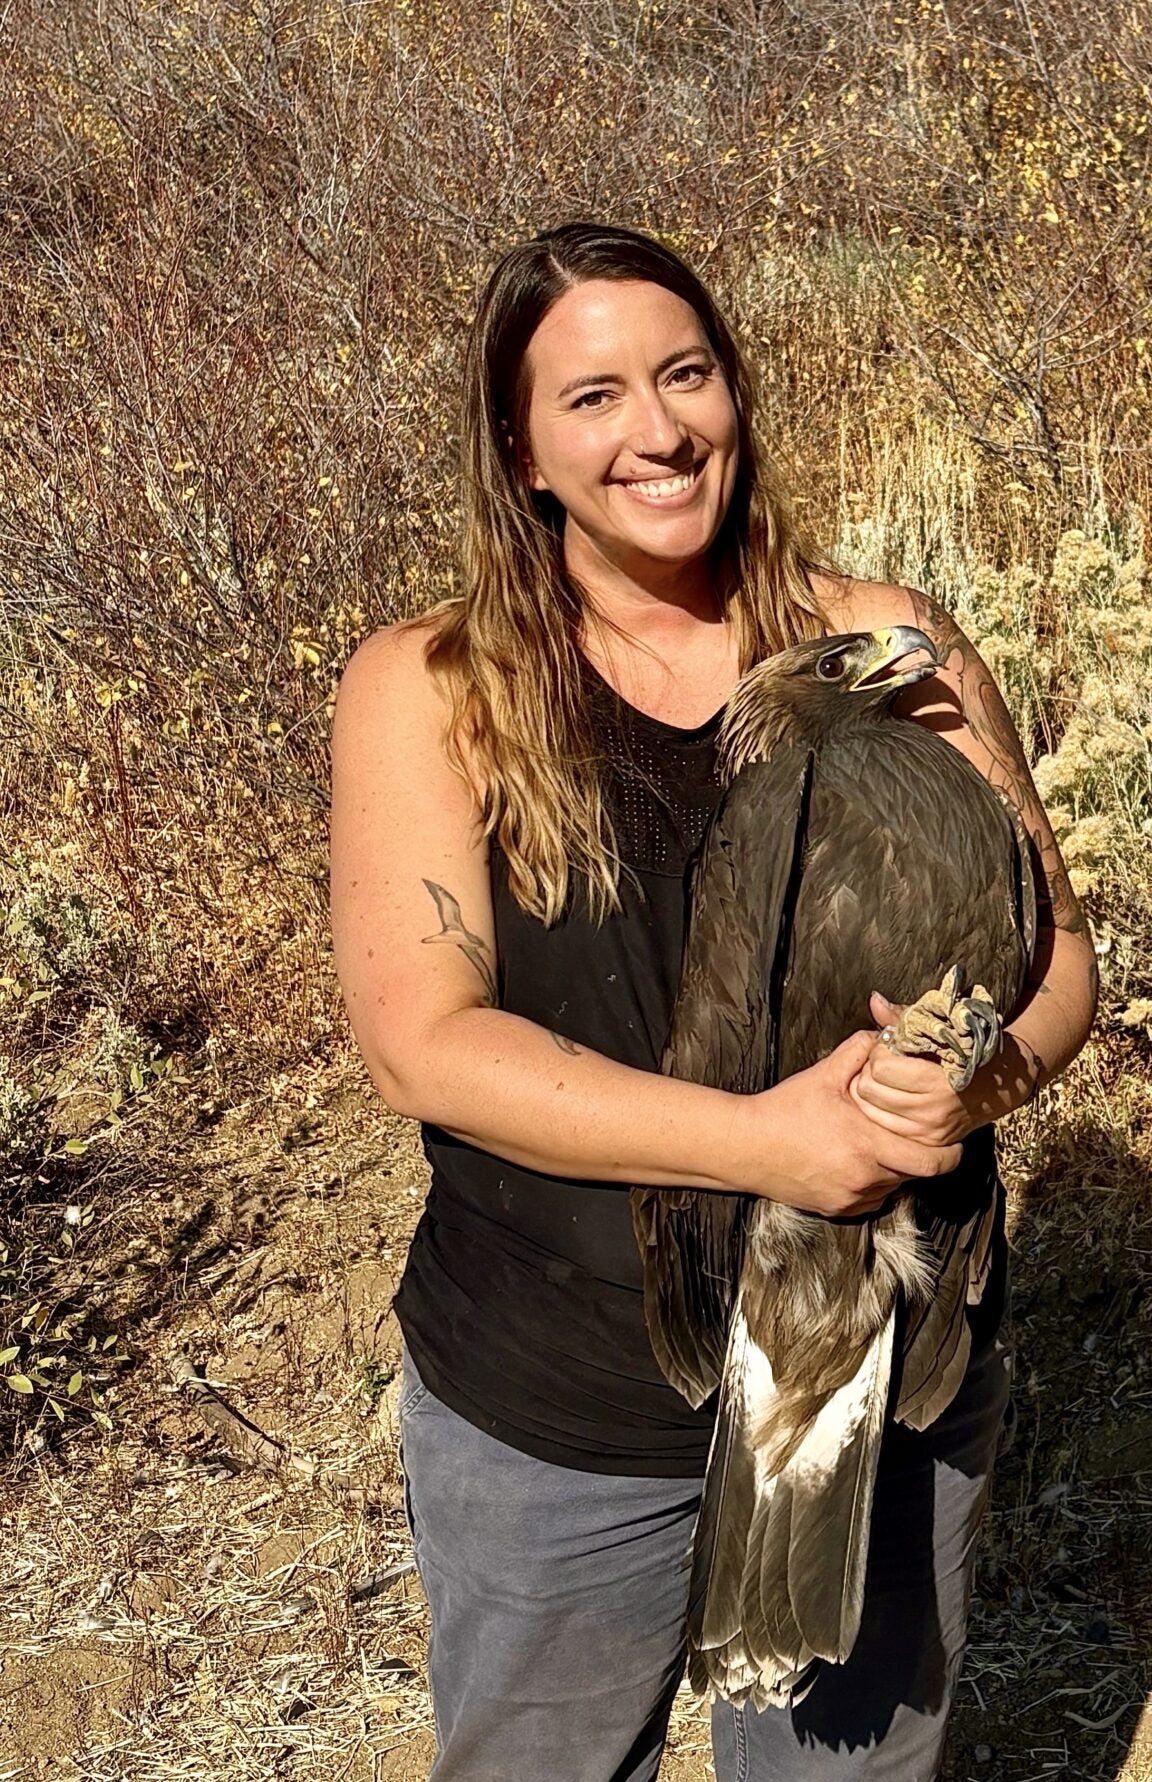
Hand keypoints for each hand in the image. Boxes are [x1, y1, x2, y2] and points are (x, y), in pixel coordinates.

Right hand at [739, 1029, 963, 1217]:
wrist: (745, 1147)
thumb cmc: (784, 1109)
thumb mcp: (822, 1075)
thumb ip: (857, 1051)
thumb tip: (882, 1033)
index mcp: (868, 1144)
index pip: (932, 1162)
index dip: (950, 1155)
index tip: (954, 1143)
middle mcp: (865, 1177)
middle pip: (915, 1176)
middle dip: (922, 1160)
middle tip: (921, 1142)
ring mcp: (851, 1197)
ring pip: (893, 1188)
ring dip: (896, 1171)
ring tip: (883, 1147)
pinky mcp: (836, 1209)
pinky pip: (871, 1200)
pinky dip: (874, 1185)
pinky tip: (859, 1163)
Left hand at [849, 992, 977, 1146]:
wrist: (1003, 1085)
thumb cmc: (969, 1049)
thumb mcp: (940, 1028)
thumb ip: (902, 1017)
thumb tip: (873, 999)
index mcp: (938, 1082)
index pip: (881, 1067)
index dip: (880, 1050)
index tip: (890, 1044)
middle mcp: (933, 1112)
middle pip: (870, 1090)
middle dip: (870, 1070)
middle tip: (884, 1061)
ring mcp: (929, 1132)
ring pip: (871, 1110)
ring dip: (871, 1091)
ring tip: (886, 1078)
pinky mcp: (927, 1143)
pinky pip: (883, 1126)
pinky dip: (879, 1110)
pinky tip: (890, 1096)